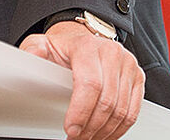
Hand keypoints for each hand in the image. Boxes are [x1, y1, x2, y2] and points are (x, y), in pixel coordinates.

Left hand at [19, 20, 144, 139]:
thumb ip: (33, 51)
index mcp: (88, 47)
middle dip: (90, 127)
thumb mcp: (42, 44)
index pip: (90, 84)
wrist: (83, 39)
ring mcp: (128, 65)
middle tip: (76, 138)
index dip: (80, 112)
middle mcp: (112, 54)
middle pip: (107, 102)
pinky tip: (105, 134)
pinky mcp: (138, 78)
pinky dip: (119, 129)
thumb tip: (31, 60)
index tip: (70, 129)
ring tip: (88, 138)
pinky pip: (133, 112)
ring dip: (104, 132)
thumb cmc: (63, 47)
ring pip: (121, 111)